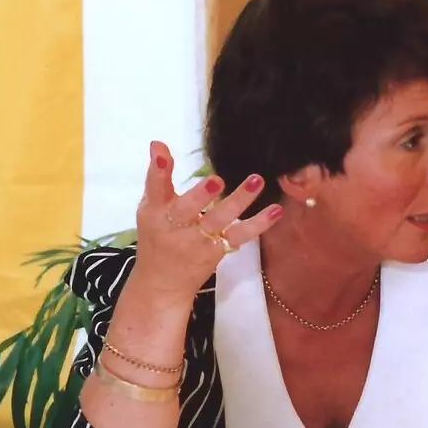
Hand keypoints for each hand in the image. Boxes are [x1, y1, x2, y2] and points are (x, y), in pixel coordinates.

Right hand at [130, 142, 283, 302]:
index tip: (161, 155)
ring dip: (239, 200)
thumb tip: (158, 143)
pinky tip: (276, 209)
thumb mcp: (151, 208)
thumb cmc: (157, 237)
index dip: (157, 172)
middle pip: (188, 209)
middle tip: (216, 179)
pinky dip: (259, 223)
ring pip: (219, 220)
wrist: (162, 283)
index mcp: (155, 212)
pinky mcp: (218, 250)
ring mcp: (198, 240)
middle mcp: (175, 227)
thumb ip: (159, 177)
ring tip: (256, 180)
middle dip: (201, 195)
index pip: (154, 189)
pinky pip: (241, 234)